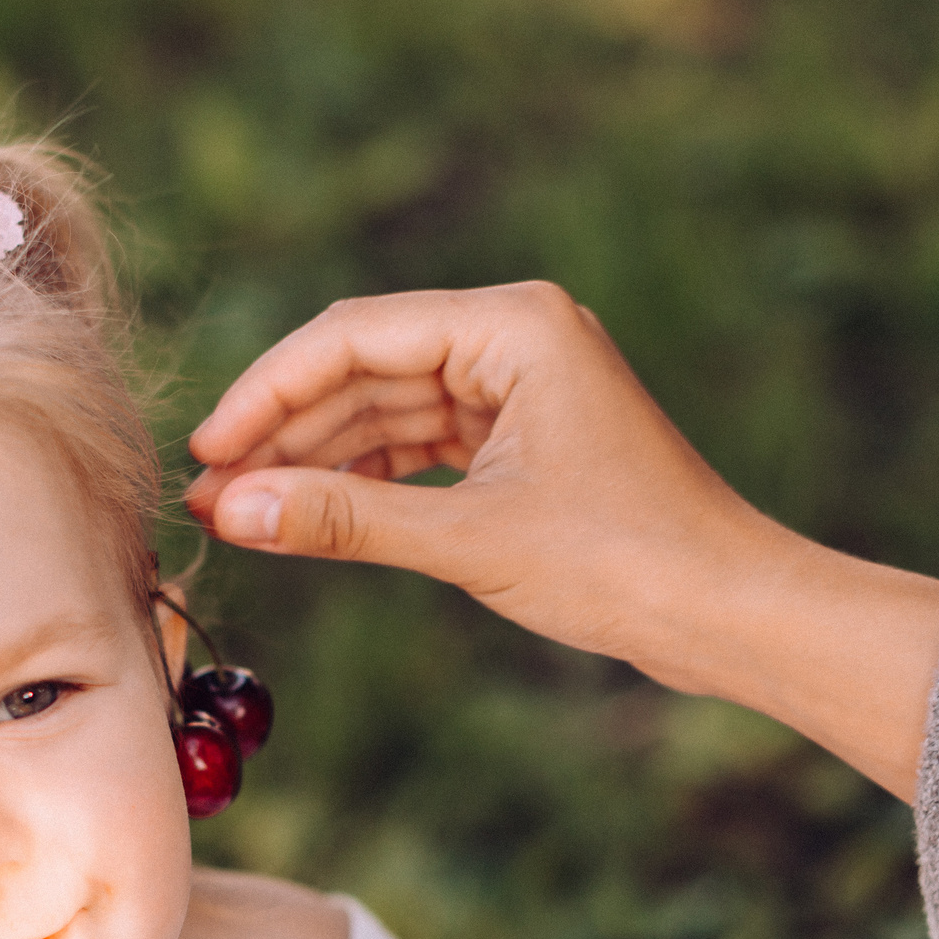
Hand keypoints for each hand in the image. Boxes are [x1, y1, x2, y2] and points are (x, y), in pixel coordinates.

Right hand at [186, 283, 938, 798]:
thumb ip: (345, 518)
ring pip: (390, 408)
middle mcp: (519, 336)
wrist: (734, 614)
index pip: (355, 335)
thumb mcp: (470, 540)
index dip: (268, 392)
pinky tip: (309, 513)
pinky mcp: (529, 437)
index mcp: (516, 324)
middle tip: (205, 493)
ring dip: (319, 459)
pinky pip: (426, 443)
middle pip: (367, 367)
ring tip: (238, 512)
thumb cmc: (627, 564)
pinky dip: (370, 478)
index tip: (204, 448)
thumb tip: (229, 510)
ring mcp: (526, 386)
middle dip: (285, 433)